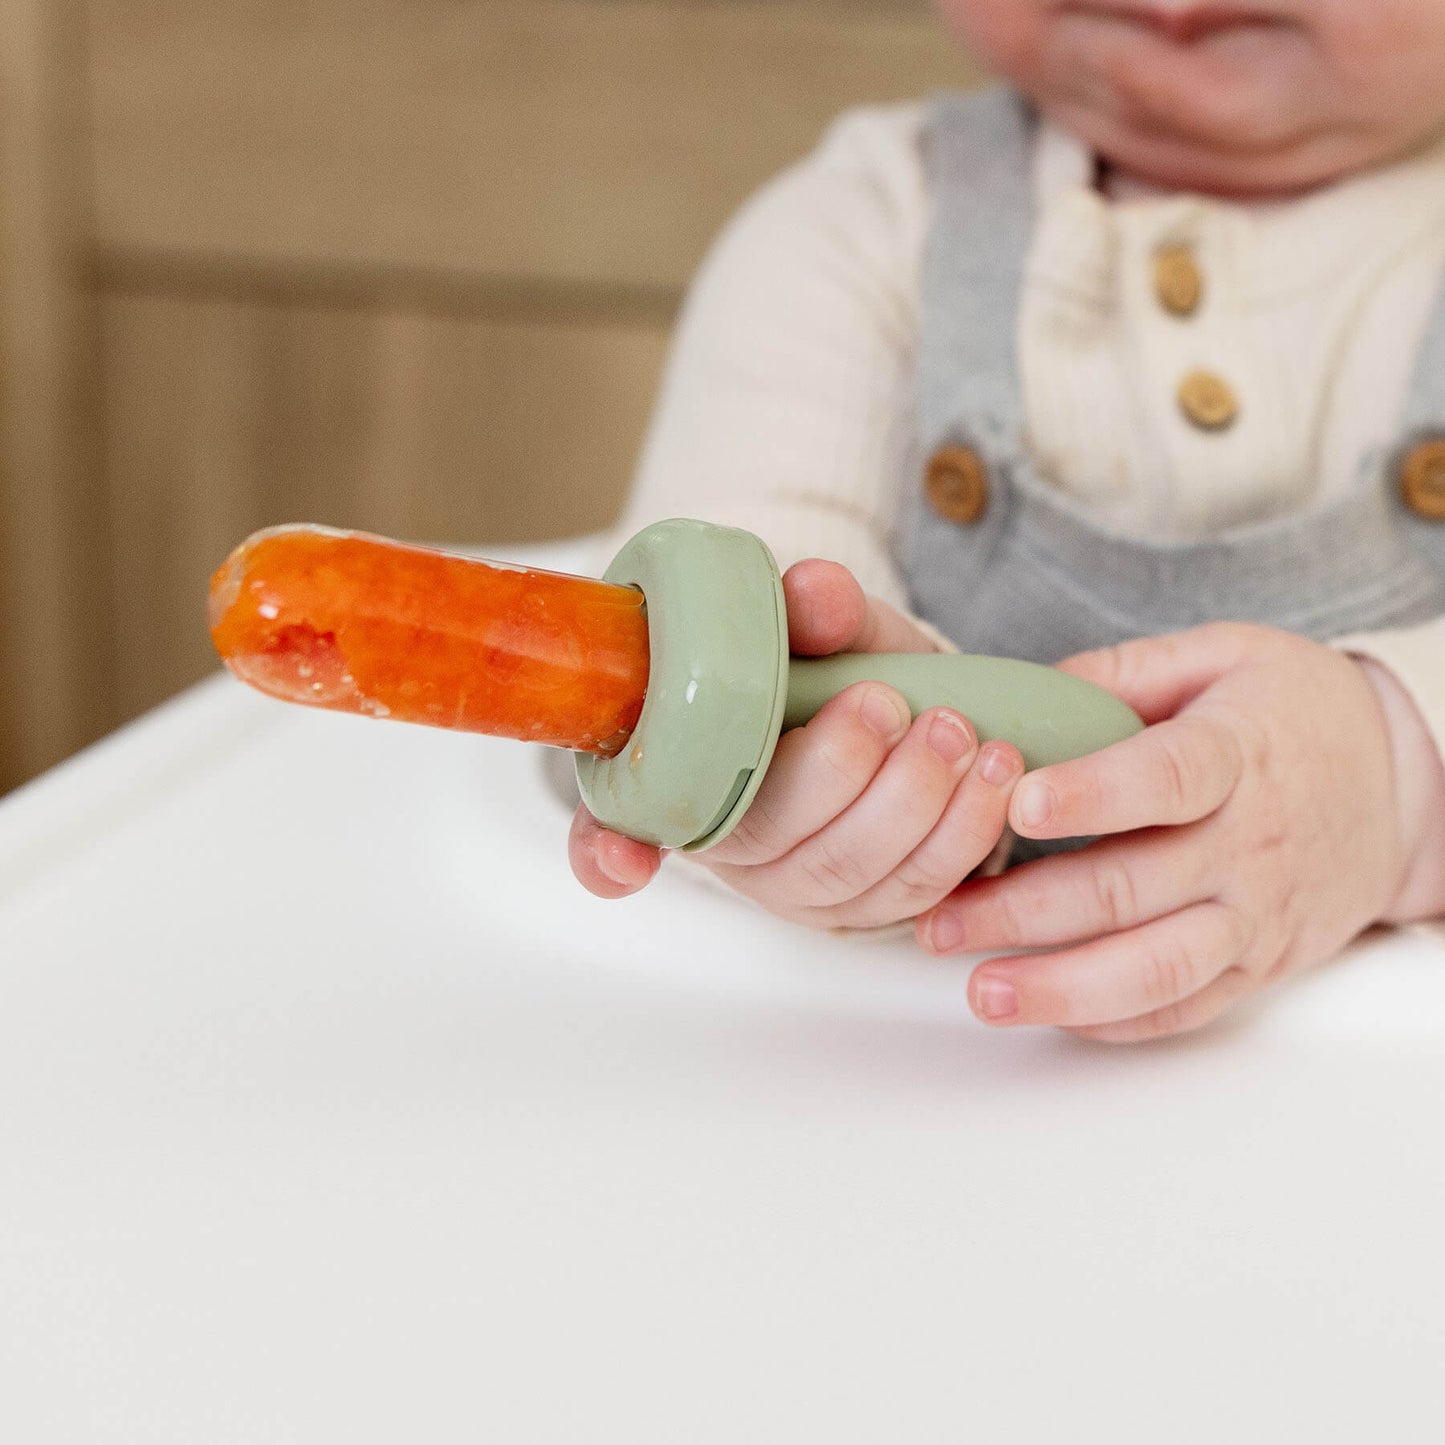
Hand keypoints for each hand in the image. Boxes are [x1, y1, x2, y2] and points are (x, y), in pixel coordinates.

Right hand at [569, 558, 1023, 925]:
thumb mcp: (821, 628)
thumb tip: (816, 590)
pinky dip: (964, 830)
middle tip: (890, 705)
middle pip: (768, 839)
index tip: (623, 861)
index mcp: (678, 777)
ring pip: (849, 872)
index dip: (607, 854)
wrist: (899, 705)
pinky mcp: (869, 906)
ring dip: (915, 801)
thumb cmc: (833, 671)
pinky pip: (917, 889)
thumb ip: (814, 608)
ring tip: (960, 732)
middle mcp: (728, 845)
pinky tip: (995, 773)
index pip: (609, 832)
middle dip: (838, 774)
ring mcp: (797, 886)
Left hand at [919, 623, 1444, 1043]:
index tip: (1017, 805)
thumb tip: (1021, 695)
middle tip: (938, 920)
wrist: (1400, 783)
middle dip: (1025, 911)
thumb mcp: (1220, 655)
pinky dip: (1114, 1021)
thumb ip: (1120, 673)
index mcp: (1237, 755)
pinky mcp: (1258, 965)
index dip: (1093, 794)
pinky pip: (1185, 1009)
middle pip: (1133, 889)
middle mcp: (1248, 845)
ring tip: (983, 992)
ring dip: (1062, 989)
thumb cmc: (1288, 711)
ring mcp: (1255, 916)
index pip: (1167, 780)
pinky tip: (1048, 1015)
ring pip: (1157, 969)